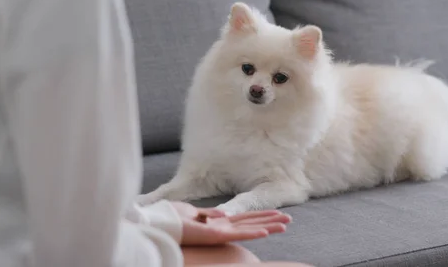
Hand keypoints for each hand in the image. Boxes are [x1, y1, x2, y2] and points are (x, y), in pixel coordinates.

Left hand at [170, 202, 291, 245]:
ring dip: (268, 227)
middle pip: (252, 223)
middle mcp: (222, 228)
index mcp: (217, 222)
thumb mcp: (192, 212)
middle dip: (270, 221)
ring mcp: (219, 232)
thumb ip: (209, 213)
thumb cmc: (171, 219)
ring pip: (249, 229)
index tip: (276, 213)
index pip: (244, 218)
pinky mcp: (214, 235)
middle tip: (289, 220)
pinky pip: (236, 234)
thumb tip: (223, 214)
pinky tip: (266, 232)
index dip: (260, 216)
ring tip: (285, 225)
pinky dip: (252, 233)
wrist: (158, 224)